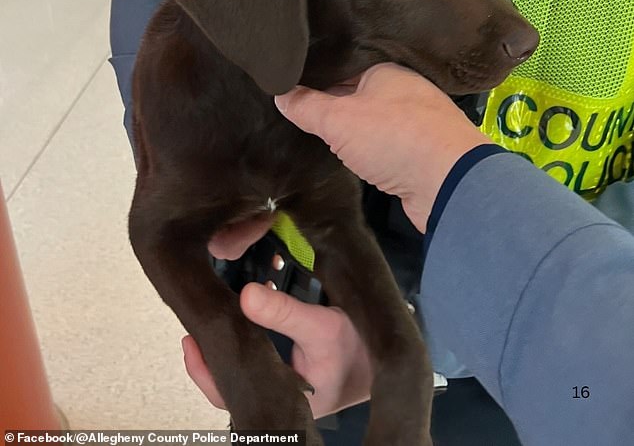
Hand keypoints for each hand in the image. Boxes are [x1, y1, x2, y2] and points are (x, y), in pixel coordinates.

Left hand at [183, 283, 371, 417]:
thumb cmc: (360, 348)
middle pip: (232, 380)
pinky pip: (260, 355)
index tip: (189, 339)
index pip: (229, 393)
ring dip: (230, 342)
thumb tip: (245, 295)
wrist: (388, 353)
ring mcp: (283, 386)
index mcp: (282, 402)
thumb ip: (284, 313)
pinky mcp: (289, 370)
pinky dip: (248, 335)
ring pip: (245, 366)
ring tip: (215, 314)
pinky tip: (242, 312)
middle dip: (213, 352)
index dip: (205, 370)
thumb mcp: (322, 327)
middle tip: (197, 321)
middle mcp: (278, 398)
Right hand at [275, 63, 490, 231]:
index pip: (340, 65)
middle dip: (329, 102)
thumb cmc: (394, 137)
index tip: (284, 82)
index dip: (312, 75)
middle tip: (289, 107)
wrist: (450, 183)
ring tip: (311, 130)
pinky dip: (365, 147)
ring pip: (370, 119)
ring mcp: (414, 120)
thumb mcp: (339, 120)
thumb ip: (307, 106)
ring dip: (348, 127)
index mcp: (385, 68)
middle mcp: (402, 89)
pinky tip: (346, 152)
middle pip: (354, 92)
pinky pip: (382, 142)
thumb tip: (279, 93)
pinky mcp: (419, 150)